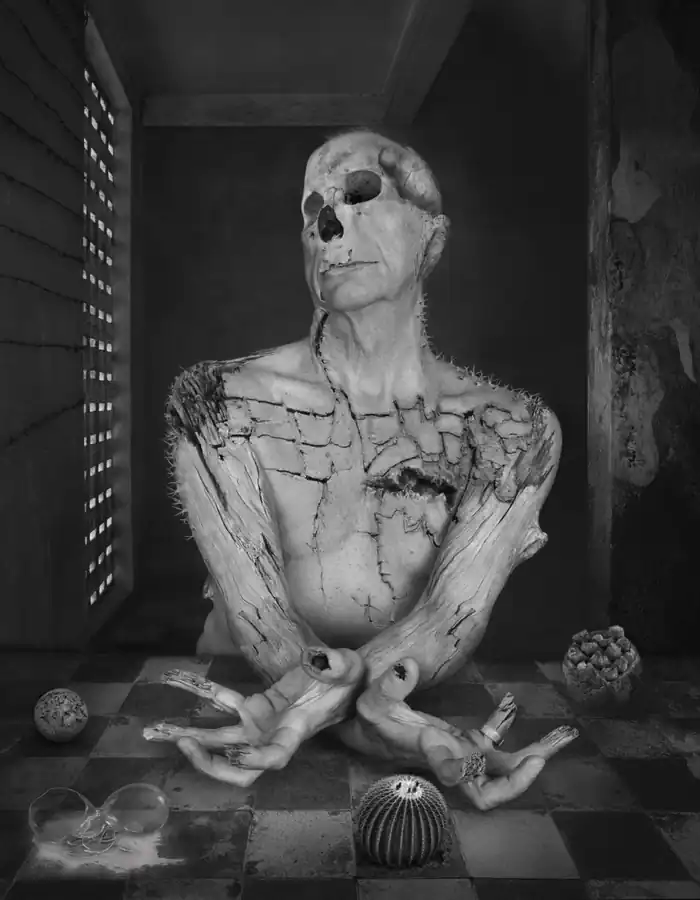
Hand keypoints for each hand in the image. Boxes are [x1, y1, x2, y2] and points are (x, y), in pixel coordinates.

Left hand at [142, 647, 363, 785]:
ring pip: (218, 740)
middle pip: (235, 766)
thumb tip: (322, 660)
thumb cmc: (348, 678)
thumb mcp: (349, 668)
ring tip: (153, 731)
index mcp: (295, 734)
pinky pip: (221, 701)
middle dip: (206, 761)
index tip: (238, 754)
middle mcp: (270, 738)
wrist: (338, 678)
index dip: (255, 761)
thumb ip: (338, 664)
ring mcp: (257, 725)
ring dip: (187, 735)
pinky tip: (174, 678)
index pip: (274, 758)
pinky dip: (198, 690)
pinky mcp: (251, 708)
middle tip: (181, 742)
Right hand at [333, 658, 577, 809]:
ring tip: (563, 735)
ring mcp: (460, 753)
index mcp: (429, 751)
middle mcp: (450, 760)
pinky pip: (493, 741)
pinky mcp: (462, 742)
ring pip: (502, 768)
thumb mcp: (371, 701)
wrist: (368, 731)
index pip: (450, 773)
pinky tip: (514, 704)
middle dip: (519, 779)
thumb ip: (390, 684)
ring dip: (532, 755)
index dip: (464, 774)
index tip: (472, 766)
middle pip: (489, 790)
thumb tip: (409, 666)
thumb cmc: (370, 720)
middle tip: (541, 755)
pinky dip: (507, 726)